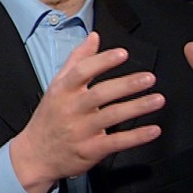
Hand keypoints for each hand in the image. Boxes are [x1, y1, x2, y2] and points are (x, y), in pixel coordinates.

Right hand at [12, 32, 165, 192]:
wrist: (35, 155)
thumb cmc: (49, 118)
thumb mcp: (56, 87)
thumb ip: (77, 61)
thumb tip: (94, 37)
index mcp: (62, 91)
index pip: (81, 72)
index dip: (103, 61)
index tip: (122, 54)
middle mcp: (71, 109)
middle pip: (100, 94)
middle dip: (127, 85)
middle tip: (149, 78)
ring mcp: (80, 131)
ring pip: (111, 117)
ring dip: (137, 107)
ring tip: (158, 99)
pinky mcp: (89, 150)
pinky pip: (116, 142)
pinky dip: (136, 137)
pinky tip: (153, 130)